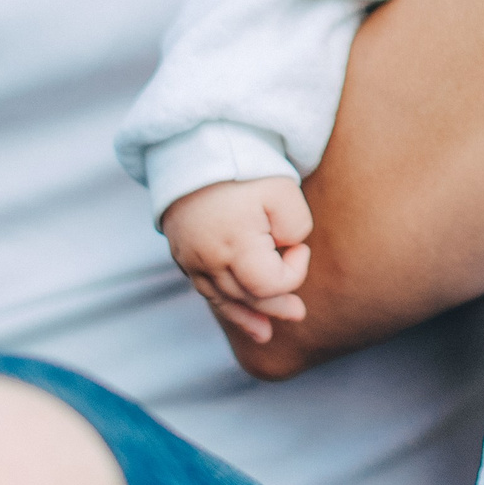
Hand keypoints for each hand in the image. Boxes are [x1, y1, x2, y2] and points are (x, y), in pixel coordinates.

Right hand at [161, 177, 312, 344]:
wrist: (195, 150)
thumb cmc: (244, 169)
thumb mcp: (283, 191)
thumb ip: (295, 226)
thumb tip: (287, 249)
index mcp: (234, 244)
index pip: (269, 283)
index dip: (293, 272)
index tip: (299, 246)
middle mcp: (208, 260)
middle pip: (247, 297)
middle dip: (276, 305)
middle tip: (299, 313)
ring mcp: (192, 261)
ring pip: (224, 300)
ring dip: (248, 317)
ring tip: (268, 334)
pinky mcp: (184, 257)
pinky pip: (206, 292)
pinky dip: (225, 307)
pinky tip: (241, 319)